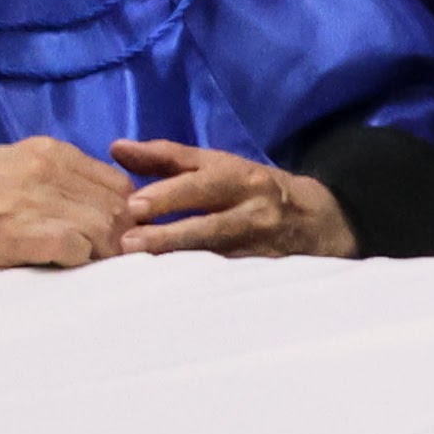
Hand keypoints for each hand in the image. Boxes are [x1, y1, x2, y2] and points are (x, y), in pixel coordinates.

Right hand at [0, 137, 140, 271]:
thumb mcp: (8, 169)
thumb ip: (52, 180)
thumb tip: (93, 205)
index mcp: (48, 151)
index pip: (117, 183)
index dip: (122, 212)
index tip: (115, 233)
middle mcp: (47, 169)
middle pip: (117, 207)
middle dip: (120, 235)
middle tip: (108, 257)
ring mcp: (33, 200)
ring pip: (104, 228)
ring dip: (103, 251)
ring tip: (86, 264)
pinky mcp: (18, 232)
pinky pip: (76, 248)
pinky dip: (79, 261)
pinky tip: (61, 264)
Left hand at [113, 140, 354, 257]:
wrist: (316, 220)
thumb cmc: (251, 188)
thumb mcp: (219, 166)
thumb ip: (167, 158)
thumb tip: (117, 148)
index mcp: (241, 177)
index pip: (203, 183)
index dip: (169, 194)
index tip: (133, 205)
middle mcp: (253, 210)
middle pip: (210, 224)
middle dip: (170, 234)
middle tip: (129, 242)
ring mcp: (259, 245)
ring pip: (217, 254)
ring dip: (178, 260)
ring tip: (140, 265)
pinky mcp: (261, 271)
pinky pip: (227, 276)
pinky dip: (197, 280)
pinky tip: (169, 286)